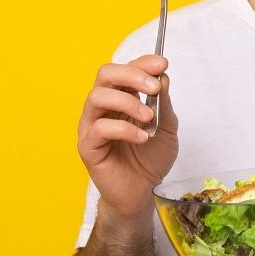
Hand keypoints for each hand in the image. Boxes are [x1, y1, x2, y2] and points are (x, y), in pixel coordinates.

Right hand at [77, 55, 178, 219]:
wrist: (141, 192)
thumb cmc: (150, 158)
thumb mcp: (167, 129)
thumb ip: (163, 104)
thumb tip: (162, 77)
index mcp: (120, 97)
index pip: (124, 69)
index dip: (142, 62)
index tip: (162, 64)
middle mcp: (102, 107)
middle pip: (105, 74)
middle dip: (132, 75)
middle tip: (153, 88)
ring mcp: (91, 125)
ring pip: (97, 96)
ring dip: (128, 102)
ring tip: (149, 119)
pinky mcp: (87, 146)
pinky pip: (99, 128)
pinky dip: (124, 129)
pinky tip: (141, 138)